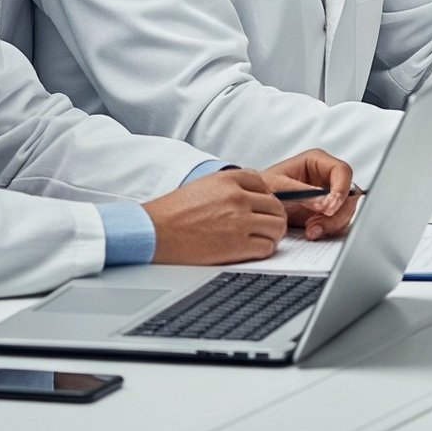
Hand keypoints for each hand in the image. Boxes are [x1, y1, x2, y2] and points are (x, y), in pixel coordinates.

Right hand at [144, 167, 292, 263]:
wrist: (154, 233)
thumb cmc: (173, 213)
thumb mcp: (203, 185)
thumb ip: (229, 186)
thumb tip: (251, 196)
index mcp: (228, 180)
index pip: (264, 184)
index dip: (264, 198)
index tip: (260, 208)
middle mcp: (237, 197)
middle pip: (276, 205)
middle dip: (272, 216)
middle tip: (264, 226)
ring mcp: (240, 220)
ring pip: (277, 226)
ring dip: (271, 234)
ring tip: (259, 239)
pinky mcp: (238, 244)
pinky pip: (267, 247)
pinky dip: (263, 249)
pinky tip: (251, 250)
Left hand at [261, 149, 357, 240]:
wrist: (255, 206)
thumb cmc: (264, 188)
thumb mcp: (278, 186)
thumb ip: (302, 193)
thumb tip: (325, 202)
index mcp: (317, 162)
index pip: (342, 171)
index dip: (341, 189)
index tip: (329, 207)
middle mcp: (327, 177)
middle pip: (349, 193)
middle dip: (336, 212)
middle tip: (317, 224)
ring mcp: (329, 196)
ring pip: (346, 210)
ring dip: (332, 223)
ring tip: (311, 230)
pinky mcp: (327, 212)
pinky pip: (339, 222)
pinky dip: (329, 230)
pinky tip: (313, 232)